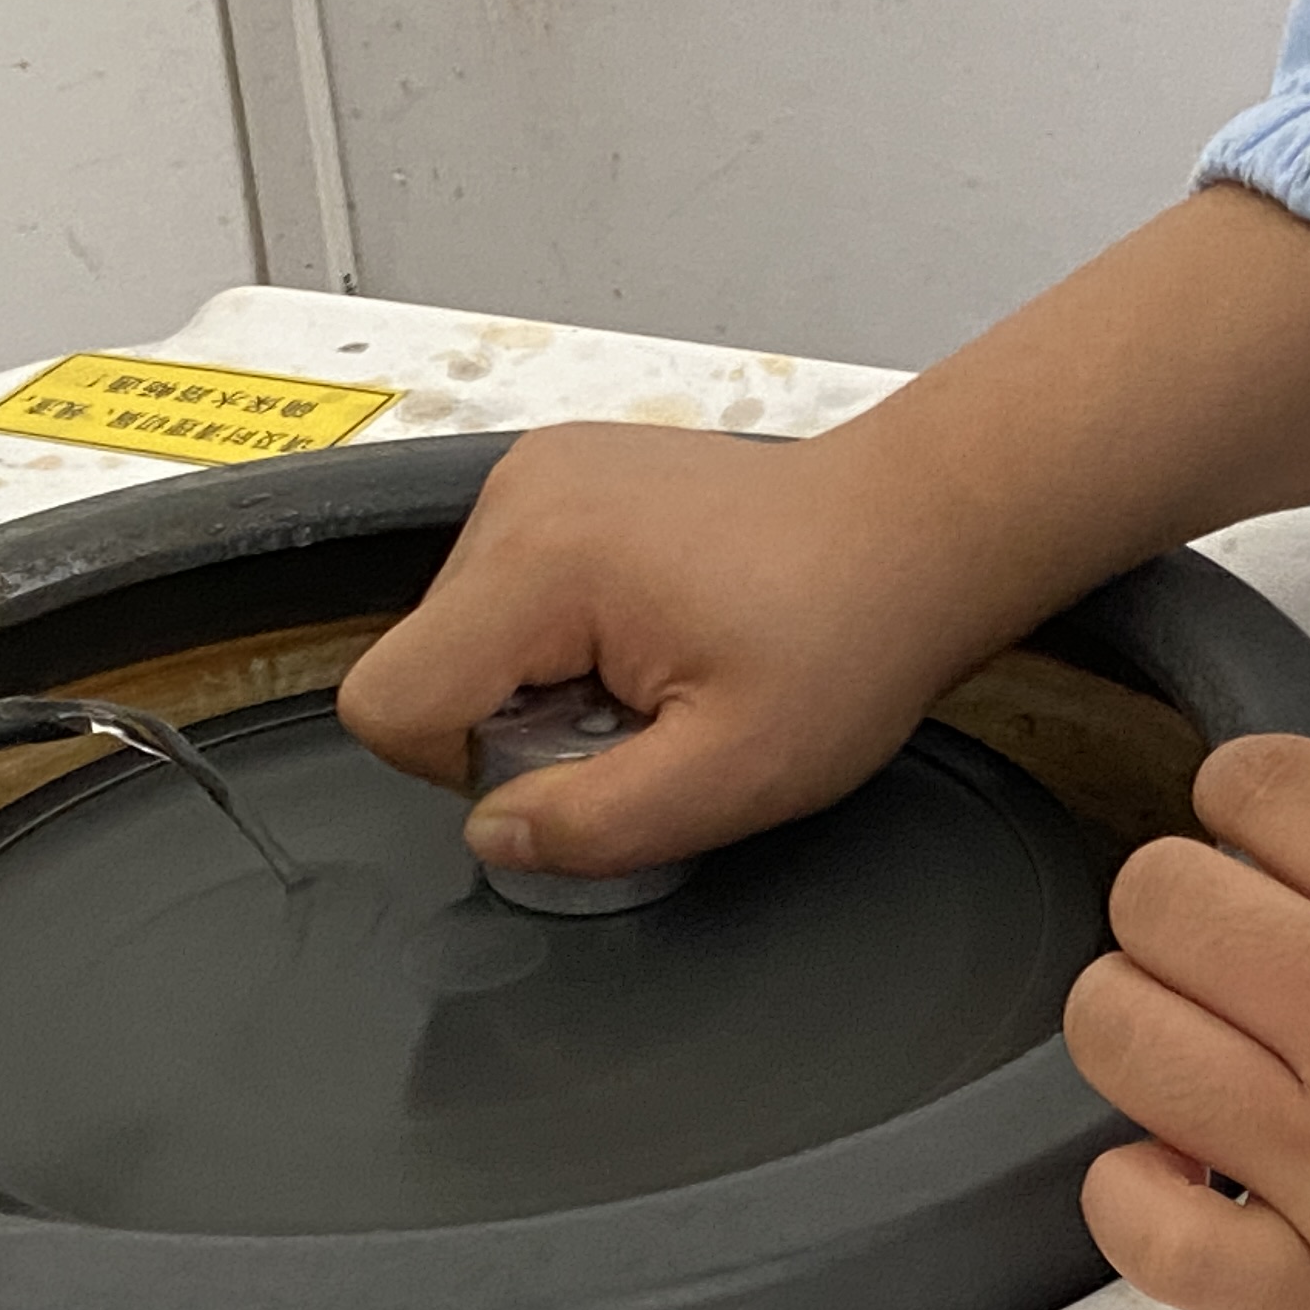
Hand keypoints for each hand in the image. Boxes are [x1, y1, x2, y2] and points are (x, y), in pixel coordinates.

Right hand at [336, 422, 997, 877]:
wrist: (917, 530)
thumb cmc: (851, 634)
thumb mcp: (735, 773)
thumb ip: (595, 824)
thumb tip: (493, 836)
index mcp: (543, 560)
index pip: (392, 698)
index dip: (463, 768)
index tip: (571, 763)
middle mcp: (521, 495)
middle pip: (430, 664)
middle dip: (522, 723)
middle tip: (647, 719)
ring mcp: (539, 472)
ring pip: (466, 631)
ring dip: (548, 681)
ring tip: (662, 673)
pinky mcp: (563, 474)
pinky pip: (510, 589)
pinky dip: (568, 636)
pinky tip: (660, 634)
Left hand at [1067, 734, 1309, 1309]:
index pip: (1270, 789)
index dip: (1252, 804)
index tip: (1286, 854)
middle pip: (1162, 895)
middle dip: (1182, 905)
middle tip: (1245, 960)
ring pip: (1117, 1032)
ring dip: (1142, 1027)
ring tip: (1212, 1063)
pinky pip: (1135, 1221)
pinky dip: (1137, 1192)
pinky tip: (1201, 1185)